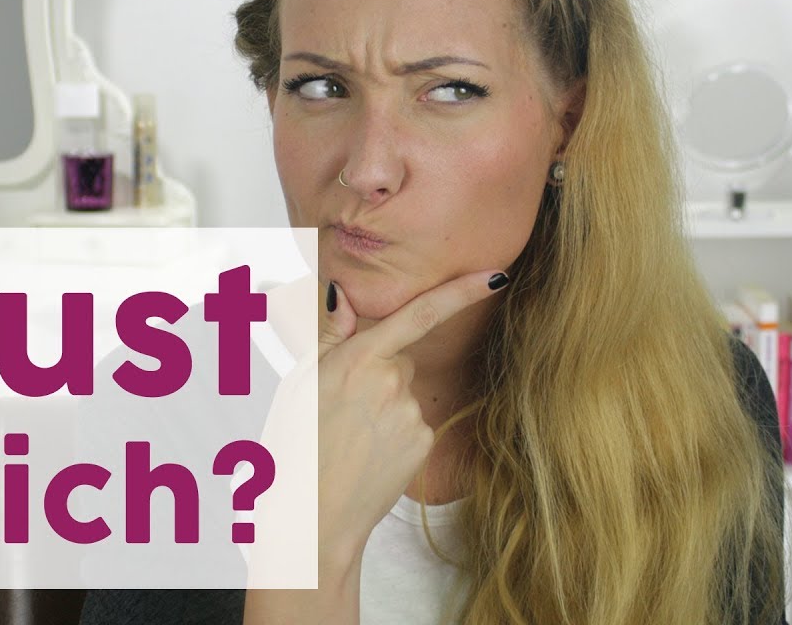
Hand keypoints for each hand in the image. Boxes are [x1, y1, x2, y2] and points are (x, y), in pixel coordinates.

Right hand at [315, 271, 506, 563]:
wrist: (313, 515)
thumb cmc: (295, 449)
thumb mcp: (299, 384)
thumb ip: (328, 335)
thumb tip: (341, 295)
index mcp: (357, 360)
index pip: (420, 315)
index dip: (462, 292)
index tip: (496, 276)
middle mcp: (391, 383)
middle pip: (399, 361)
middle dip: (378, 373)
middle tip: (341, 408)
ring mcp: (410, 415)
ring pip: (404, 395)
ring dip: (383, 407)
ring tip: (349, 438)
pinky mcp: (422, 443)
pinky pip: (412, 425)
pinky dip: (394, 435)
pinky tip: (368, 454)